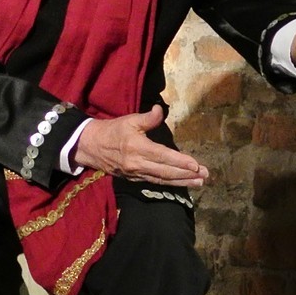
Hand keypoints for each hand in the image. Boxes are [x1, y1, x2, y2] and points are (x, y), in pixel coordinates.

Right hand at [73, 104, 208, 187]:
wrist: (90, 147)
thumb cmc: (112, 130)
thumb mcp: (129, 120)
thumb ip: (148, 118)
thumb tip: (161, 111)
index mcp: (137, 148)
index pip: (163, 156)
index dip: (180, 162)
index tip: (196, 165)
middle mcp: (138, 164)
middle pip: (166, 172)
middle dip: (187, 175)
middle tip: (205, 176)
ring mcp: (136, 174)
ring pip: (162, 180)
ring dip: (182, 182)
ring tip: (199, 183)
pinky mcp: (134, 180)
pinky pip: (155, 182)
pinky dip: (169, 184)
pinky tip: (182, 183)